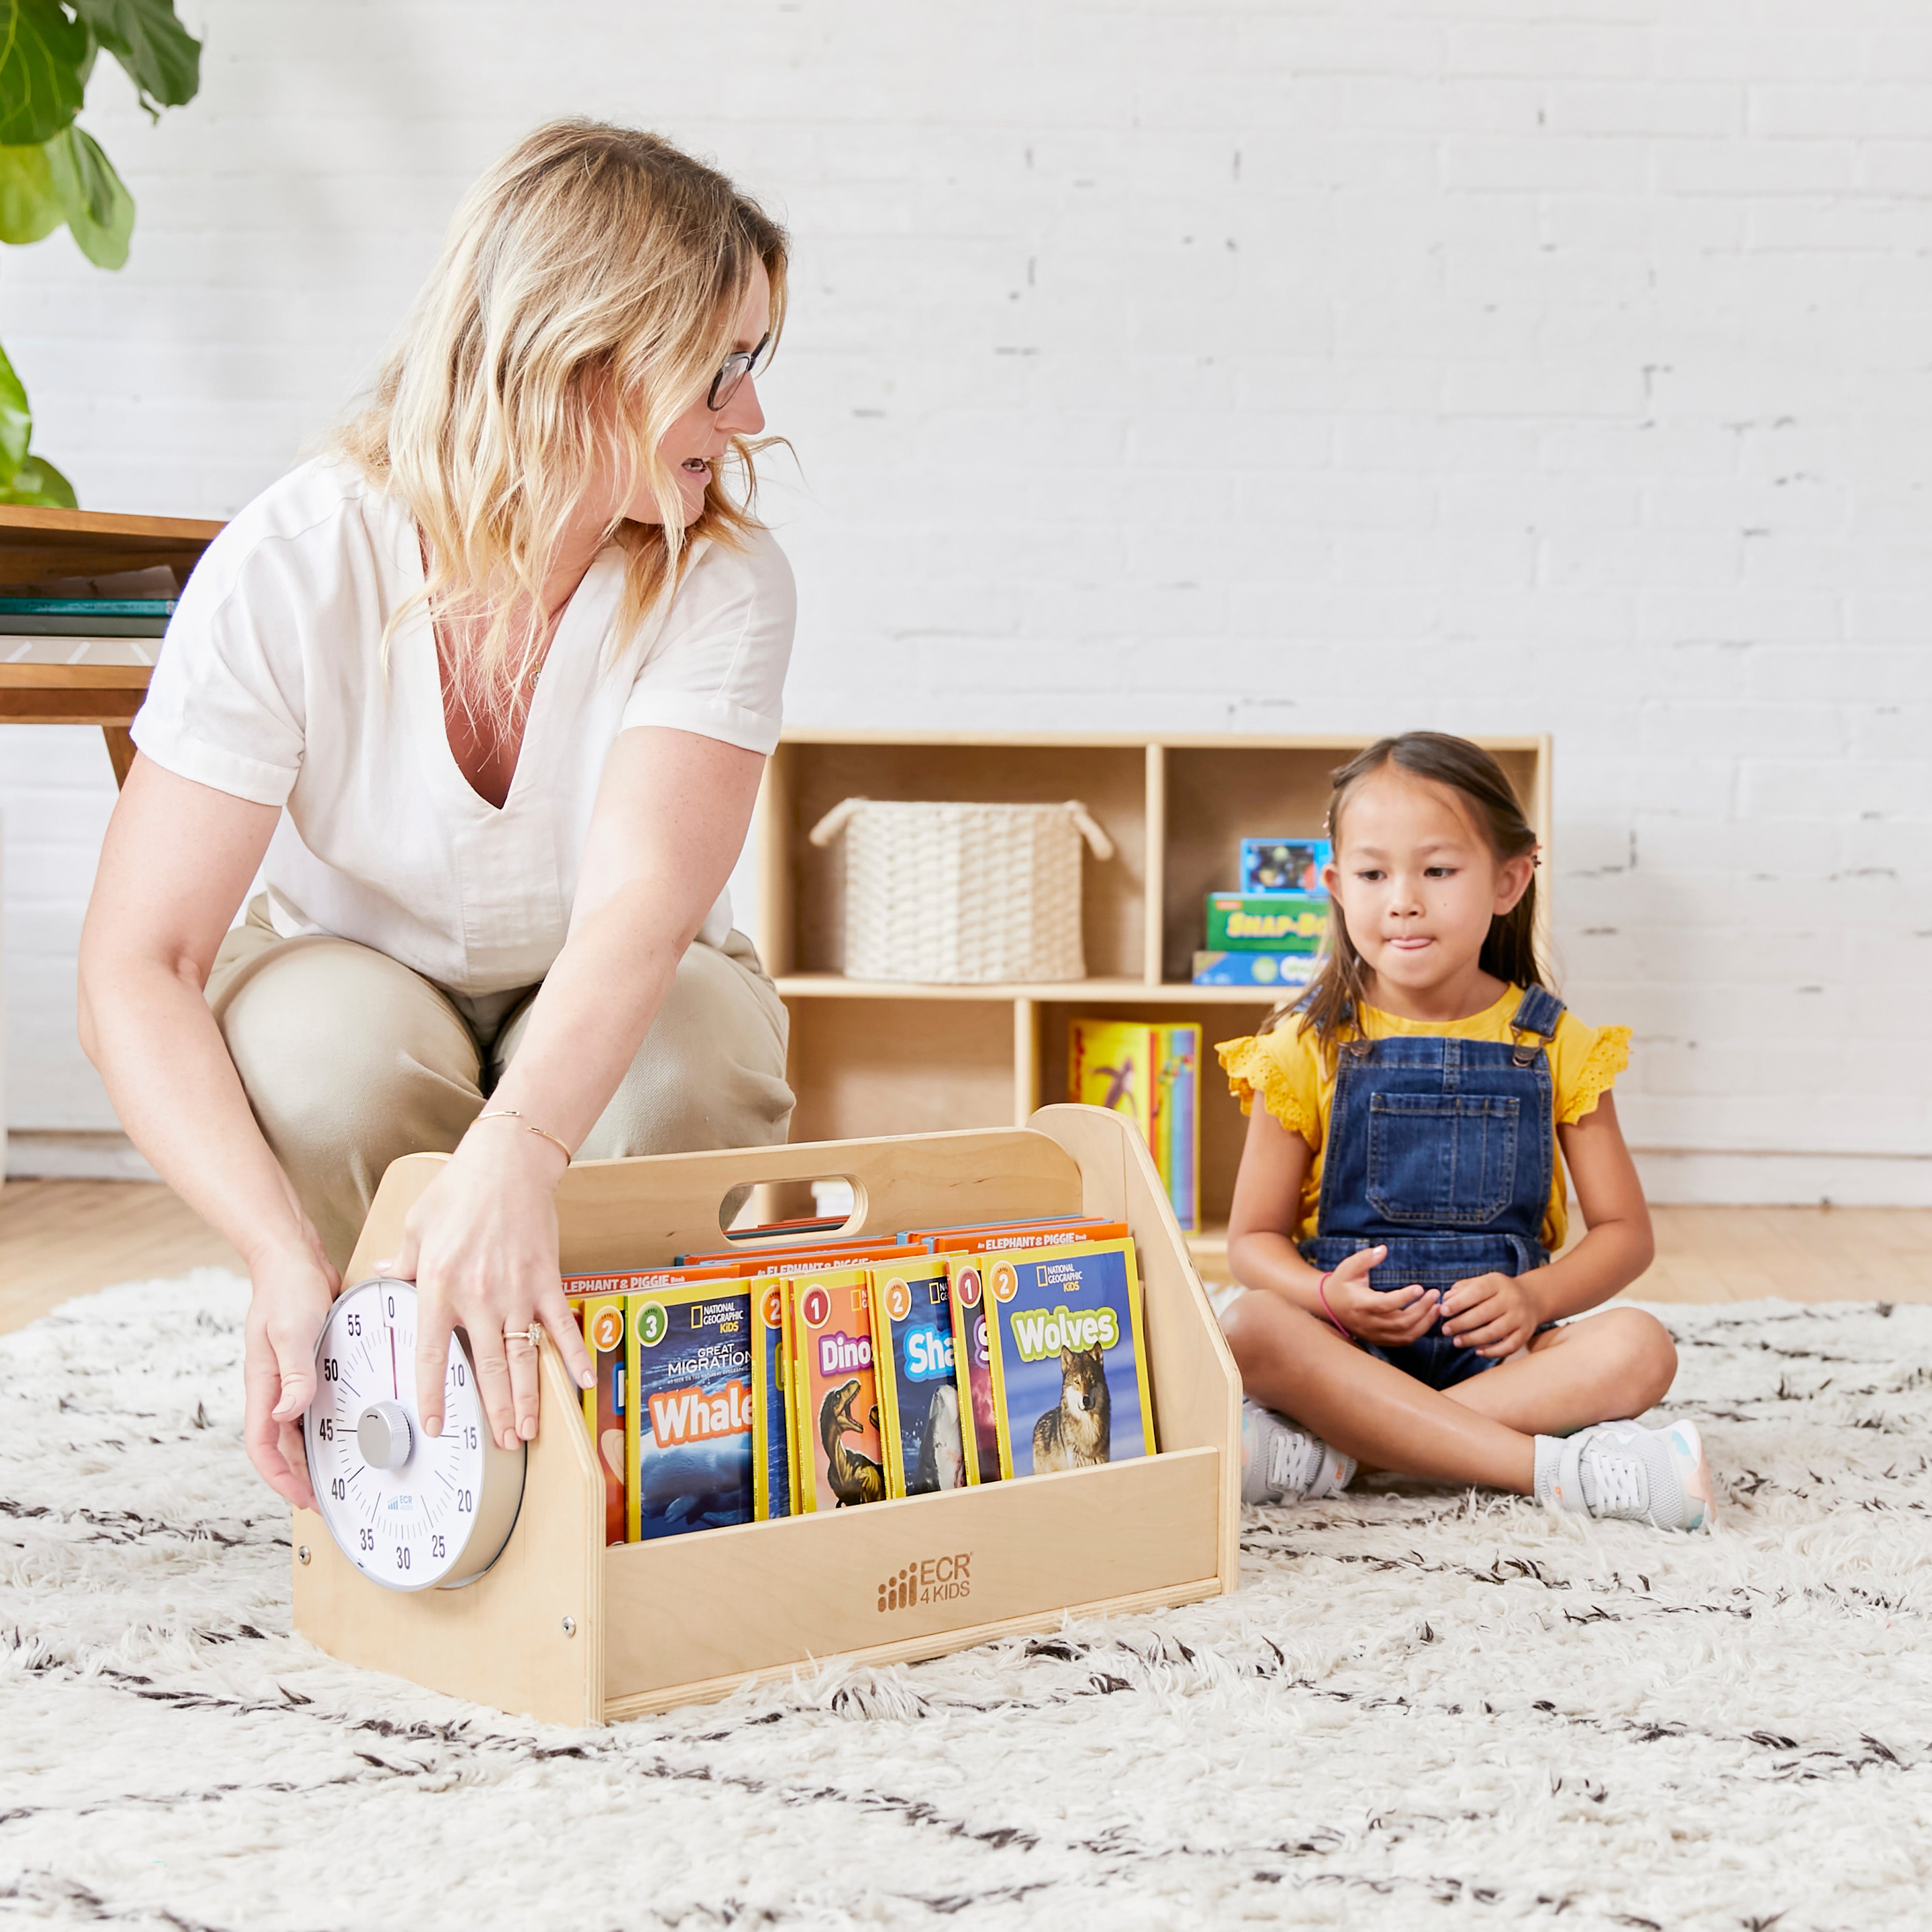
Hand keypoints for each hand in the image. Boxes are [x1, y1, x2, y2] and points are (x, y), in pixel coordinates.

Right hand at [243, 1235, 339, 1510]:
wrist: (292, 1256)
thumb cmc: (287, 1288)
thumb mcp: (292, 1330)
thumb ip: (293, 1373)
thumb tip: (287, 1414)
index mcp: (262, 1383)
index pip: (261, 1445)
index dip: (278, 1477)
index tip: (301, 1497)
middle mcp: (273, 1385)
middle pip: (280, 1444)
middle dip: (298, 1474)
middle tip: (325, 1497)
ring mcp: (290, 1374)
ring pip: (297, 1426)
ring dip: (312, 1451)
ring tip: (337, 1473)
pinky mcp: (308, 1362)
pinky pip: (313, 1402)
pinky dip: (325, 1421)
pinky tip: (346, 1428)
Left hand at [375, 1126, 593, 1451]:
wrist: (508, 1164)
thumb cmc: (459, 1191)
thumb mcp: (417, 1226)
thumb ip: (401, 1261)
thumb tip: (383, 1277)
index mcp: (438, 1288)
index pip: (430, 1355)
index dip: (432, 1395)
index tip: (435, 1424)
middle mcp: (479, 1298)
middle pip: (487, 1369)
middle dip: (493, 1411)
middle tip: (498, 1443)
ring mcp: (517, 1293)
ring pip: (523, 1358)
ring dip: (527, 1399)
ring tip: (527, 1431)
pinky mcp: (546, 1282)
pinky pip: (562, 1326)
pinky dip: (574, 1355)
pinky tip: (581, 1382)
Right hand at [1315, 1245, 1442, 1347]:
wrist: (1329, 1306)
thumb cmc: (1341, 1283)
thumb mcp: (1348, 1267)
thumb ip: (1365, 1258)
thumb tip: (1383, 1249)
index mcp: (1360, 1303)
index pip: (1385, 1304)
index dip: (1403, 1298)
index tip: (1420, 1287)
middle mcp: (1368, 1322)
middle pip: (1400, 1322)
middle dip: (1422, 1309)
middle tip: (1435, 1294)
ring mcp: (1375, 1333)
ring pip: (1405, 1334)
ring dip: (1425, 1322)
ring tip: (1437, 1307)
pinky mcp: (1380, 1339)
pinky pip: (1403, 1340)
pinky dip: (1419, 1331)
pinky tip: (1428, 1318)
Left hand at [1439, 1270, 1542, 1358]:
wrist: (1531, 1298)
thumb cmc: (1497, 1291)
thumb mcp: (1483, 1282)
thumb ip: (1463, 1288)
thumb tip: (1446, 1298)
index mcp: (1498, 1283)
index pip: (1477, 1291)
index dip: (1459, 1302)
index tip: (1442, 1311)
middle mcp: (1511, 1299)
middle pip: (1484, 1313)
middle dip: (1462, 1323)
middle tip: (1445, 1330)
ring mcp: (1520, 1317)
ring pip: (1495, 1332)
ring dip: (1473, 1339)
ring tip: (1456, 1341)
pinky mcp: (1526, 1333)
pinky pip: (1509, 1346)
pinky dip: (1493, 1351)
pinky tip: (1477, 1351)